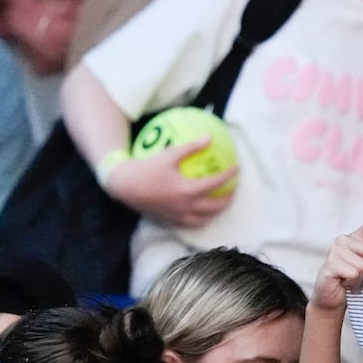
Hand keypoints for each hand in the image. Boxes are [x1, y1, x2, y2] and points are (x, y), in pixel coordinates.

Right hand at [103, 139, 237, 227]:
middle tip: (234, 189)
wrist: (126, 187)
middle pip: (214, 207)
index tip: (236, 168)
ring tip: (221, 204)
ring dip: (216, 212)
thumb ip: (191, 147)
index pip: (215, 184)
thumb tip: (209, 138)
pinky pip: (191, 224)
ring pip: (204, 219)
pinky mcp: (170, 220)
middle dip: (228, 199)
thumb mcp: (169, 154)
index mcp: (187, 190)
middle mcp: (185, 207)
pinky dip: (201, 220)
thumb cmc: (147, 168)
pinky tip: (202, 213)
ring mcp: (178, 216)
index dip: (229, 176)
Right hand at [312, 221, 362, 313]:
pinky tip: (345, 283)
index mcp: (354, 237)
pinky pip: (353, 273)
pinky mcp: (330, 264)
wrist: (331, 298)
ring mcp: (335, 251)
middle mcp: (343, 240)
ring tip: (354, 281)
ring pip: (362, 265)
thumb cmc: (351, 280)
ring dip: (361, 278)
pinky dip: (353, 283)